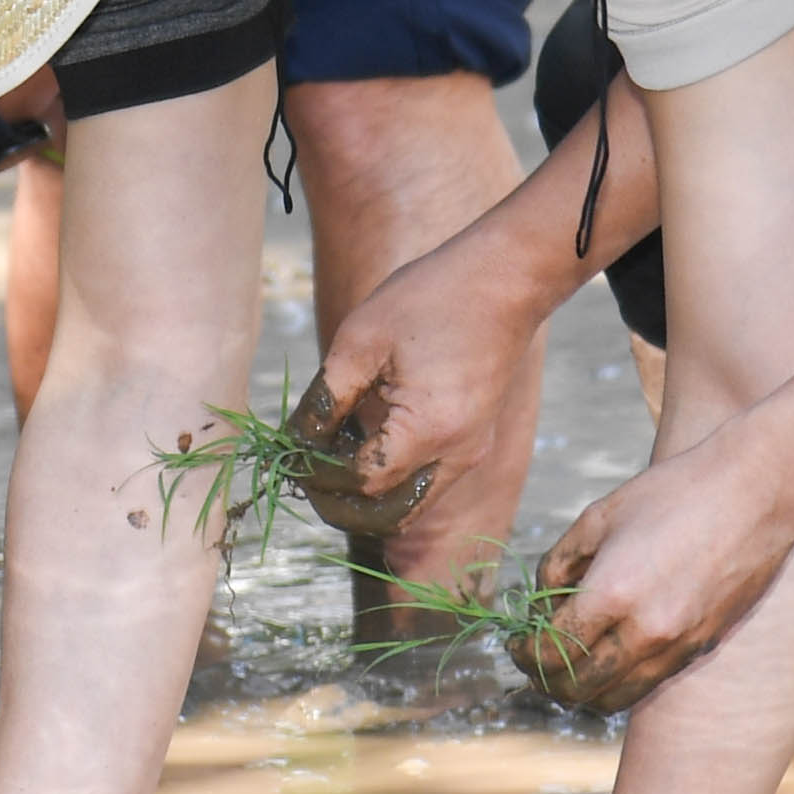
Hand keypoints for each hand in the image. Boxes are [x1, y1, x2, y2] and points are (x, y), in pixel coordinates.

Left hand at [308, 230, 552, 516]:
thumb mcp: (361, 341)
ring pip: (409, 504)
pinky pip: (426, 482)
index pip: (360, 482)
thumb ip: (326, 399)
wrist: (503, 279)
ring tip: (327, 459)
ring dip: (365, 495)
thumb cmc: (430, 299)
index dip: (319, 475)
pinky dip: (389, 478)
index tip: (289, 453)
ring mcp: (472, 452)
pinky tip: (359, 442)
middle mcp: (457, 455)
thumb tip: (298, 440)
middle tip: (304, 476)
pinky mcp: (474, 441)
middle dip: (340, 505)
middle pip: (388, 514)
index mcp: (427, 430)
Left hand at [515, 436, 793, 713]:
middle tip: (532, 661)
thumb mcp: (600, 516)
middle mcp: (646, 631)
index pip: (552, 651)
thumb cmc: (674, 493)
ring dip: (584, 692)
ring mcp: (679, 645)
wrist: (757, 494)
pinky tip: (611, 657)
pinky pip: (650, 684)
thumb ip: (560, 562)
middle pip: (579, 688)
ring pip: (616, 698)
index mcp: (613, 594)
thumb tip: (540, 599)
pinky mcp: (704, 646)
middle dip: (545, 681)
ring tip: (568, 668)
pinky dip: (621, 682)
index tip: (514, 644)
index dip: (523, 654)